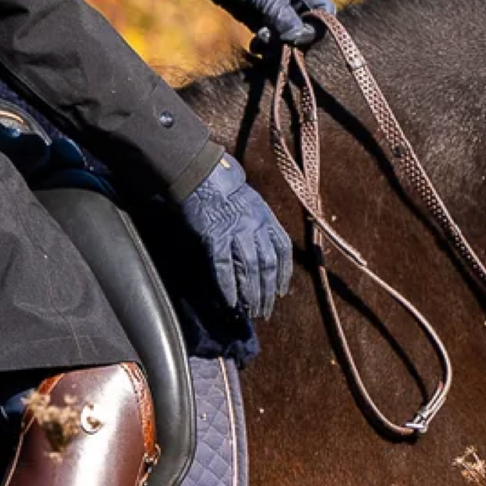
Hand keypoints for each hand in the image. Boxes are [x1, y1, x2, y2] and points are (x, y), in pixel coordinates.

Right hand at [178, 152, 292, 318]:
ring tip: (250, 312)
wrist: (200, 173)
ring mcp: (236, 231)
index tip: (281, 292)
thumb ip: (258, 224)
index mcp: (266, 216)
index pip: (283, 250)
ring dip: (251, 294)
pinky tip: (230, 302)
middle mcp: (255, 225)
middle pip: (267, 265)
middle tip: (265, 311)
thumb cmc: (223, 186)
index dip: (284, 274)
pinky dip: (228, 287)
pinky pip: (224, 267)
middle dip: (267, 292)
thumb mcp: (250, 201)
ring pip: (250, 269)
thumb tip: (260, 250)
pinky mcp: (215, 237)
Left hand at [213, 0, 333, 48]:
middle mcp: (293, 4)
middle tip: (277, 43)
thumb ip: (285, 17)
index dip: (320, 28)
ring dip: (276, 46)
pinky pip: (270, 42)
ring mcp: (277, 15)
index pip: (324, 12)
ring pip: (287, 40)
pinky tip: (255, 46)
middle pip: (306, 31)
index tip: (302, 37)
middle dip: (294, 41)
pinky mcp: (261, 23)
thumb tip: (298, 39)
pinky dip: (264, 47)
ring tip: (261, 41)